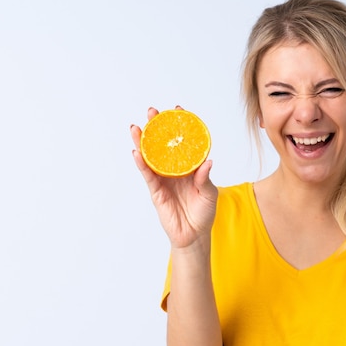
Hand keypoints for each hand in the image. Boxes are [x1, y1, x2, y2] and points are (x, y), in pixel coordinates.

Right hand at [130, 106, 217, 248]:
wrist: (195, 235)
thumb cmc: (204, 212)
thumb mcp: (209, 193)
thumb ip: (205, 178)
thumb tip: (207, 162)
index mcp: (188, 166)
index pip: (183, 142)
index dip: (180, 126)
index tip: (177, 110)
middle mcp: (174, 169)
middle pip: (162, 145)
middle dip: (156, 128)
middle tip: (152, 112)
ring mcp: (163, 179)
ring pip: (150, 157)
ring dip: (142, 142)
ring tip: (136, 127)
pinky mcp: (156, 191)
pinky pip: (147, 175)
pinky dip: (142, 164)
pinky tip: (136, 152)